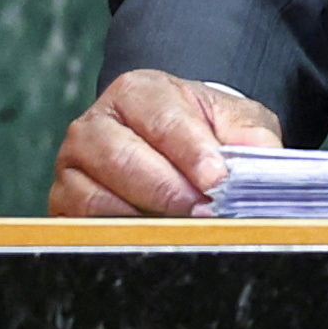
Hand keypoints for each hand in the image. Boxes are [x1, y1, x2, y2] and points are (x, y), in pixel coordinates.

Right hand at [48, 70, 281, 217]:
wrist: (172, 143)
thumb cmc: (201, 130)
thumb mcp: (234, 121)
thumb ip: (251, 135)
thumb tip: (264, 158)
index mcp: (138, 92)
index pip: (162, 120)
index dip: (191, 152)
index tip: (216, 179)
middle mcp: (95, 123)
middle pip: (122, 157)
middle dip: (167, 190)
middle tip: (203, 211)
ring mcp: (73, 163)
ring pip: (96, 194)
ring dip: (141, 215)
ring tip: (182, 228)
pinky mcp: (63, 199)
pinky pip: (82, 221)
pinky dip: (115, 232)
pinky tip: (149, 236)